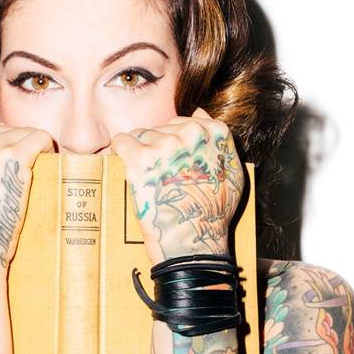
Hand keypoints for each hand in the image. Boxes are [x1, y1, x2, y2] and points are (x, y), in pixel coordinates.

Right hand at [0, 104, 53, 266]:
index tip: (0, 172)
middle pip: (8, 129)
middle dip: (15, 152)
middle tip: (12, 185)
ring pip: (27, 134)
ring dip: (32, 156)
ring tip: (25, 184)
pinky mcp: (14, 157)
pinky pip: (42, 139)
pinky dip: (48, 153)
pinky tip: (44, 171)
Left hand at [111, 108, 244, 264]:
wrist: (192, 241)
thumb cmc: (214, 213)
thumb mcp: (233, 173)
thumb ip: (220, 141)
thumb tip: (200, 113)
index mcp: (215, 132)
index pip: (185, 121)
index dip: (175, 141)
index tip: (172, 162)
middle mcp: (191, 133)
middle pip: (162, 127)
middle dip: (157, 147)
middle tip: (160, 175)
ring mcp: (164, 145)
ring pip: (141, 134)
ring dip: (140, 153)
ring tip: (149, 179)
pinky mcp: (140, 159)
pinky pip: (121, 142)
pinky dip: (120, 153)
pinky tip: (127, 168)